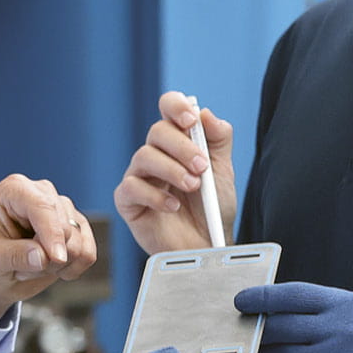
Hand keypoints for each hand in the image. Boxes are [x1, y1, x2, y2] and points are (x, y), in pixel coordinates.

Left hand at [0, 174, 96, 323]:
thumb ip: (14, 256)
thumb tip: (44, 257)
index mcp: (14, 190)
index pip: (42, 206)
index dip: (52, 233)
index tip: (56, 259)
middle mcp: (42, 193)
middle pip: (64, 228)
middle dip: (46, 258)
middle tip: (20, 267)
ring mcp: (63, 209)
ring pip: (78, 243)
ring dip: (56, 266)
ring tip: (32, 265)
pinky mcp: (77, 227)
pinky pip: (88, 254)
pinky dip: (73, 269)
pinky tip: (53, 271)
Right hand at [114, 91, 236, 253]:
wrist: (209, 245)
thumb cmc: (213, 208)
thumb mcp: (223, 170)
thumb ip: (219, 139)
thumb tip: (206, 113)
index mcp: (178, 140)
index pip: (168, 107)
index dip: (175, 106)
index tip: (191, 121)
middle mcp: (156, 154)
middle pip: (157, 132)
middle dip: (182, 147)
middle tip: (202, 167)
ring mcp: (139, 176)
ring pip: (144, 156)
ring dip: (172, 170)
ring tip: (193, 187)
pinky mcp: (128, 201)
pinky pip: (131, 187)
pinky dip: (155, 195)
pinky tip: (173, 206)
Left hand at [235, 282, 352, 352]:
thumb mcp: (350, 316)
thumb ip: (313, 312)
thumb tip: (263, 312)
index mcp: (344, 304)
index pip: (294, 294)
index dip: (262, 296)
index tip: (240, 300)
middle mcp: (341, 328)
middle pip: (281, 326)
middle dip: (257, 332)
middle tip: (244, 335)